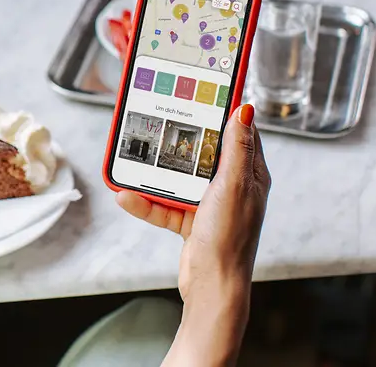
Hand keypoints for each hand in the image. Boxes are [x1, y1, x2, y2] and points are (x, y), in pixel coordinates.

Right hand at [116, 104, 270, 365]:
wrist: (212, 287)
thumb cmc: (229, 238)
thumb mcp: (233, 186)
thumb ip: (235, 148)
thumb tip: (245, 108)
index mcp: (250, 174)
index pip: (238, 132)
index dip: (221, 110)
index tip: (200, 89)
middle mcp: (231, 187)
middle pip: (201, 151)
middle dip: (177, 138)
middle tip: (157, 117)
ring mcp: (209, 204)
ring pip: (177, 177)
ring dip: (153, 173)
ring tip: (133, 160)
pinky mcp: (189, 221)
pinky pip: (163, 204)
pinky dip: (145, 201)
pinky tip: (126, 196)